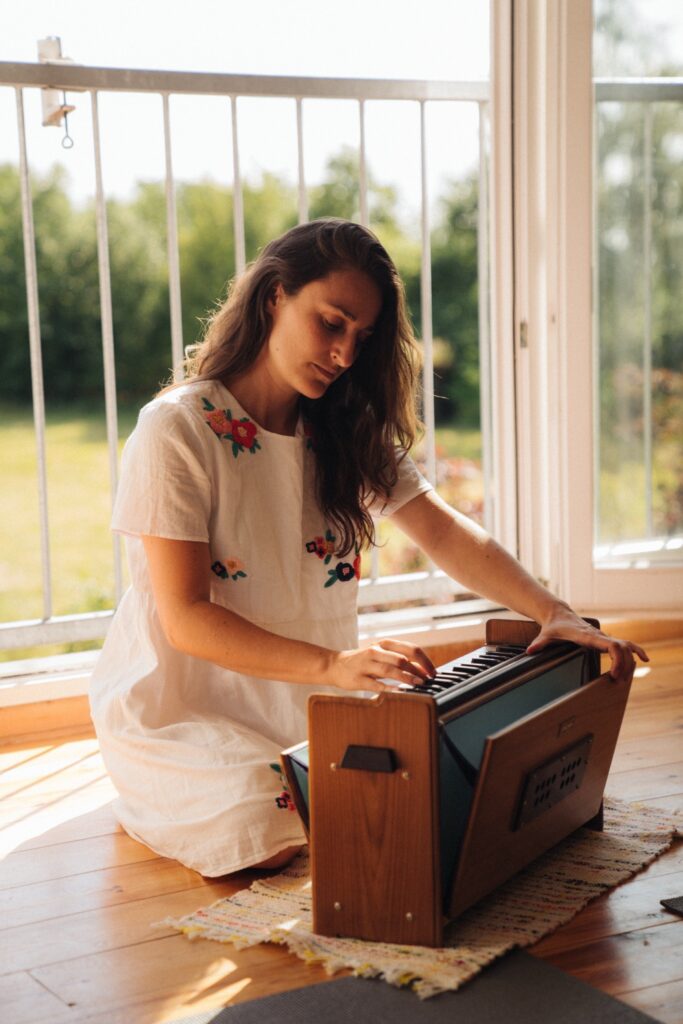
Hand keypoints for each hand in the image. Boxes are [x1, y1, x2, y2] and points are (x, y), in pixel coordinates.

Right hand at [328, 639, 435, 692]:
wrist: (335, 665)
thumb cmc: (363, 661)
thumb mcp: (381, 654)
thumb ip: (400, 658)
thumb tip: (423, 668)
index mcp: (384, 644)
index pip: (410, 649)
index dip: (424, 661)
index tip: (433, 672)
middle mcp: (375, 651)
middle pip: (401, 658)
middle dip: (418, 670)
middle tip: (427, 680)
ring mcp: (366, 665)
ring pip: (390, 670)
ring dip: (406, 678)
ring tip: (418, 684)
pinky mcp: (358, 679)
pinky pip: (376, 684)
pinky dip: (389, 688)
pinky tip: (399, 692)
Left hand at [526, 603, 648, 680]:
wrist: (558, 614)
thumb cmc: (553, 626)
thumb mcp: (545, 635)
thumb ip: (539, 643)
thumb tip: (529, 651)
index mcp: (587, 636)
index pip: (609, 644)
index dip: (617, 658)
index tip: (614, 673)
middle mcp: (598, 635)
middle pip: (621, 647)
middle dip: (624, 664)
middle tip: (617, 681)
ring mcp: (602, 637)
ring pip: (625, 646)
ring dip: (629, 661)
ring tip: (625, 679)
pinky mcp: (603, 639)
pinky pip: (624, 644)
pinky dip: (634, 650)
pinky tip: (643, 659)